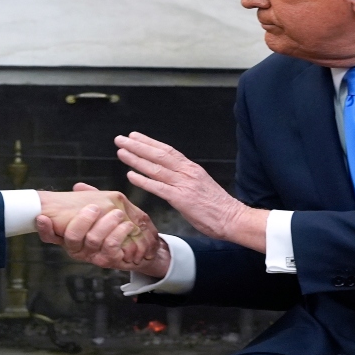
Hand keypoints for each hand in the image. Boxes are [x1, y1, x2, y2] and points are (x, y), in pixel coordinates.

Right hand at [36, 184, 158, 264]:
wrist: (137, 244)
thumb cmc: (113, 225)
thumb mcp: (101, 208)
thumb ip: (89, 199)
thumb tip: (77, 187)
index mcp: (68, 236)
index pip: (50, 235)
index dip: (44, 229)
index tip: (42, 217)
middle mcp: (76, 248)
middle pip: (72, 237)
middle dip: (83, 221)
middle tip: (94, 208)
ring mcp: (91, 256)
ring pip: (93, 240)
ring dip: (105, 224)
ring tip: (117, 213)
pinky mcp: (108, 261)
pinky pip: (111, 247)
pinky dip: (118, 234)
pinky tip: (126, 225)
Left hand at [115, 132, 268, 251]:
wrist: (233, 218)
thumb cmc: (218, 206)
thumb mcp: (201, 185)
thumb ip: (185, 179)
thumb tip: (170, 177)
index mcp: (191, 168)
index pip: (167, 150)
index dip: (149, 142)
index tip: (135, 136)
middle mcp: (187, 172)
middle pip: (158, 154)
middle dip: (137, 145)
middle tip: (121, 139)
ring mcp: (184, 184)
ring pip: (156, 168)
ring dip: (136, 159)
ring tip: (121, 152)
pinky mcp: (181, 199)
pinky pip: (158, 187)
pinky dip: (143, 180)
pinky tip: (131, 175)